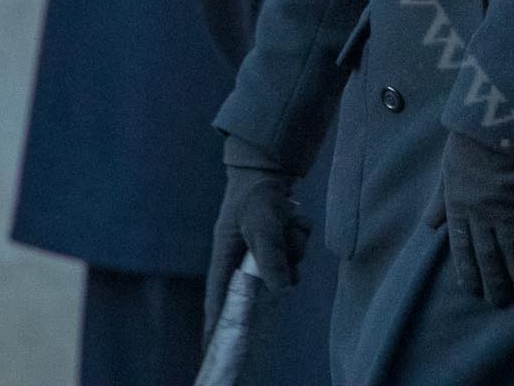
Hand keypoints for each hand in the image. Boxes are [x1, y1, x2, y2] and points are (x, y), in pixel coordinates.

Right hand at [204, 137, 306, 341]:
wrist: (272, 167)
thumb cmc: (258, 195)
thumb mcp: (263, 224)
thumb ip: (271, 256)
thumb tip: (282, 291)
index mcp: (225, 258)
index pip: (218, 299)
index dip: (217, 323)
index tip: (213, 346)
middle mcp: (242, 257)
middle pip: (265, 283)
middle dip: (281, 267)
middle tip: (284, 240)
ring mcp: (262, 249)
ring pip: (287, 265)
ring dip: (294, 244)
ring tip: (288, 221)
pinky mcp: (278, 240)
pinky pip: (296, 249)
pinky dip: (300, 234)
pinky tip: (295, 217)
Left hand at [423, 131, 513, 308]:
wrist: (493, 127)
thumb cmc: (466, 145)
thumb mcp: (445, 173)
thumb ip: (439, 201)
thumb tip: (429, 224)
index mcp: (459, 210)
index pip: (463, 250)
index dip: (468, 272)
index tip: (473, 290)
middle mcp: (482, 218)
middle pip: (489, 257)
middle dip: (495, 282)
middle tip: (501, 301)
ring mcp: (506, 213)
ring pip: (513, 252)